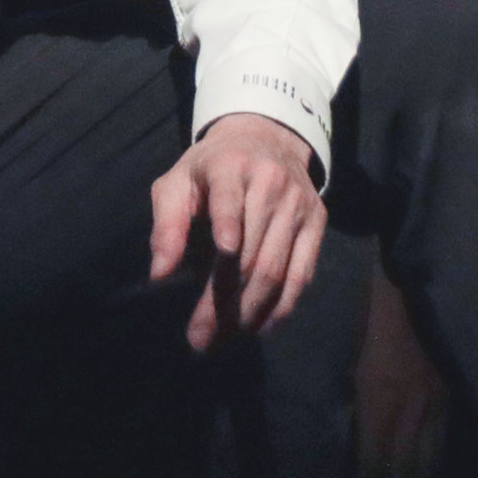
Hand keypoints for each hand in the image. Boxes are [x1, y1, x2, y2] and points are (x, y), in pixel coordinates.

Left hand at [148, 112, 325, 351]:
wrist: (266, 138)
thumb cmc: (210, 168)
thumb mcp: (178, 181)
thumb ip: (166, 224)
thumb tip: (160, 275)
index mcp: (230, 168)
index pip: (229, 200)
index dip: (228, 225)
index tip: (223, 253)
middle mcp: (271, 184)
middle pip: (250, 253)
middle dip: (224, 301)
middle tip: (200, 337)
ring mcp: (299, 205)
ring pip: (276, 269)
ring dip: (250, 312)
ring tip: (224, 339)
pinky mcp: (317, 222)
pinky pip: (302, 273)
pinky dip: (283, 305)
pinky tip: (261, 327)